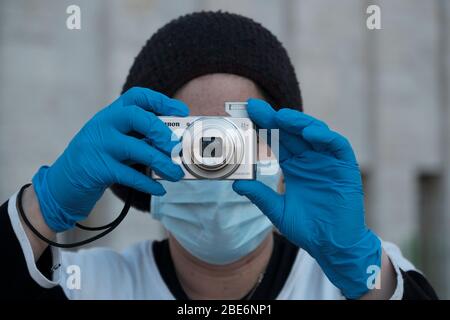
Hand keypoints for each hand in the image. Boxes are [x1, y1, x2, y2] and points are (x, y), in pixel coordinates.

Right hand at [32, 87, 187, 231]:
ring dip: (161, 162)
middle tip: (175, 145)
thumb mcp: (117, 142)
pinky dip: (147, 183)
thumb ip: (139, 137)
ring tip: (176, 174)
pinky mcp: (97, 169)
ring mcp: (98, 146)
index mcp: (110, 115)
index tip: (181, 111)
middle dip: (159, 129)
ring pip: (135, 148)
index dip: (161, 101)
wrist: (63, 184)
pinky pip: (129, 175)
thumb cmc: (99, 160)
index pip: (136, 97)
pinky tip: (160, 188)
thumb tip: (175, 143)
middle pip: (134, 116)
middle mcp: (103, 125)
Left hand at [233, 99, 380, 298]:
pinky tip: (309, 134)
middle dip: (275, 118)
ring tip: (280, 117)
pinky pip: (337, 146)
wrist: (332, 246)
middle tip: (256, 108)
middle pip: (293, 132)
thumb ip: (260, 196)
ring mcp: (328, 162)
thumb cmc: (308, 228)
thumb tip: (236, 184)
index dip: (264, 127)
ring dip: (298, 123)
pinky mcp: (345, 168)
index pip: (278, 140)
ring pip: (314, 133)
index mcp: (295, 166)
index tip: (247, 114)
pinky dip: (325, 137)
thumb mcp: (278, 211)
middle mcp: (311, 159)